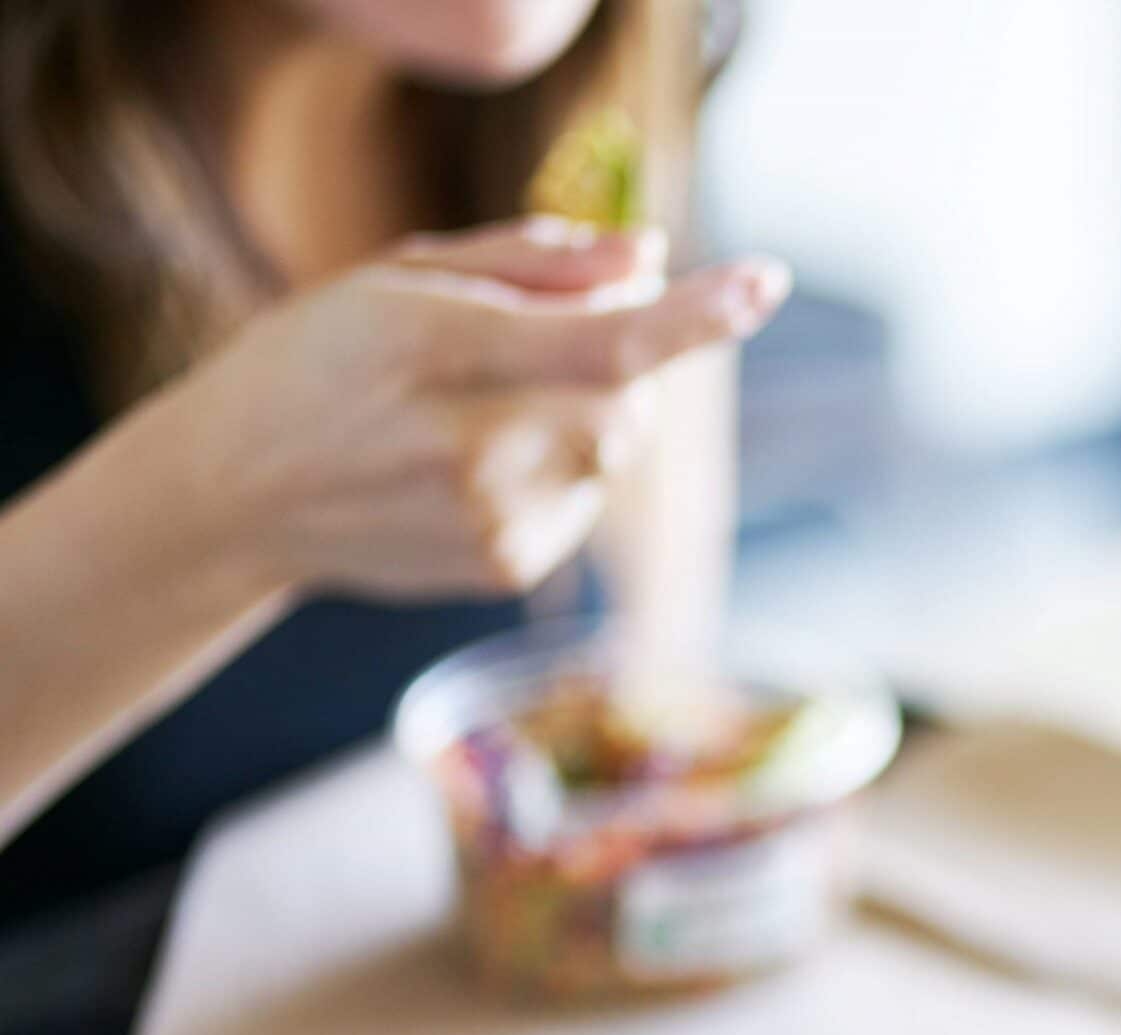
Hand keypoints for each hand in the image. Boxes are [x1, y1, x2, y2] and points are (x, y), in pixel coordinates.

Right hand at [121, 216, 789, 600]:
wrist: (234, 494)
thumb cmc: (323, 362)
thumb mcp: (402, 279)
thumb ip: (535, 265)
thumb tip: (650, 259)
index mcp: (436, 346)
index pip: (605, 339)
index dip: (695, 317)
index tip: (765, 283)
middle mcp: (468, 442)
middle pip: (628, 405)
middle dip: (617, 369)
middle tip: (544, 346)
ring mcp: (490, 517)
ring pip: (610, 453)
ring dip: (581, 419)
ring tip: (478, 412)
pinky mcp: (505, 566)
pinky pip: (583, 500)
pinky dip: (557, 471)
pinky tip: (472, 467)